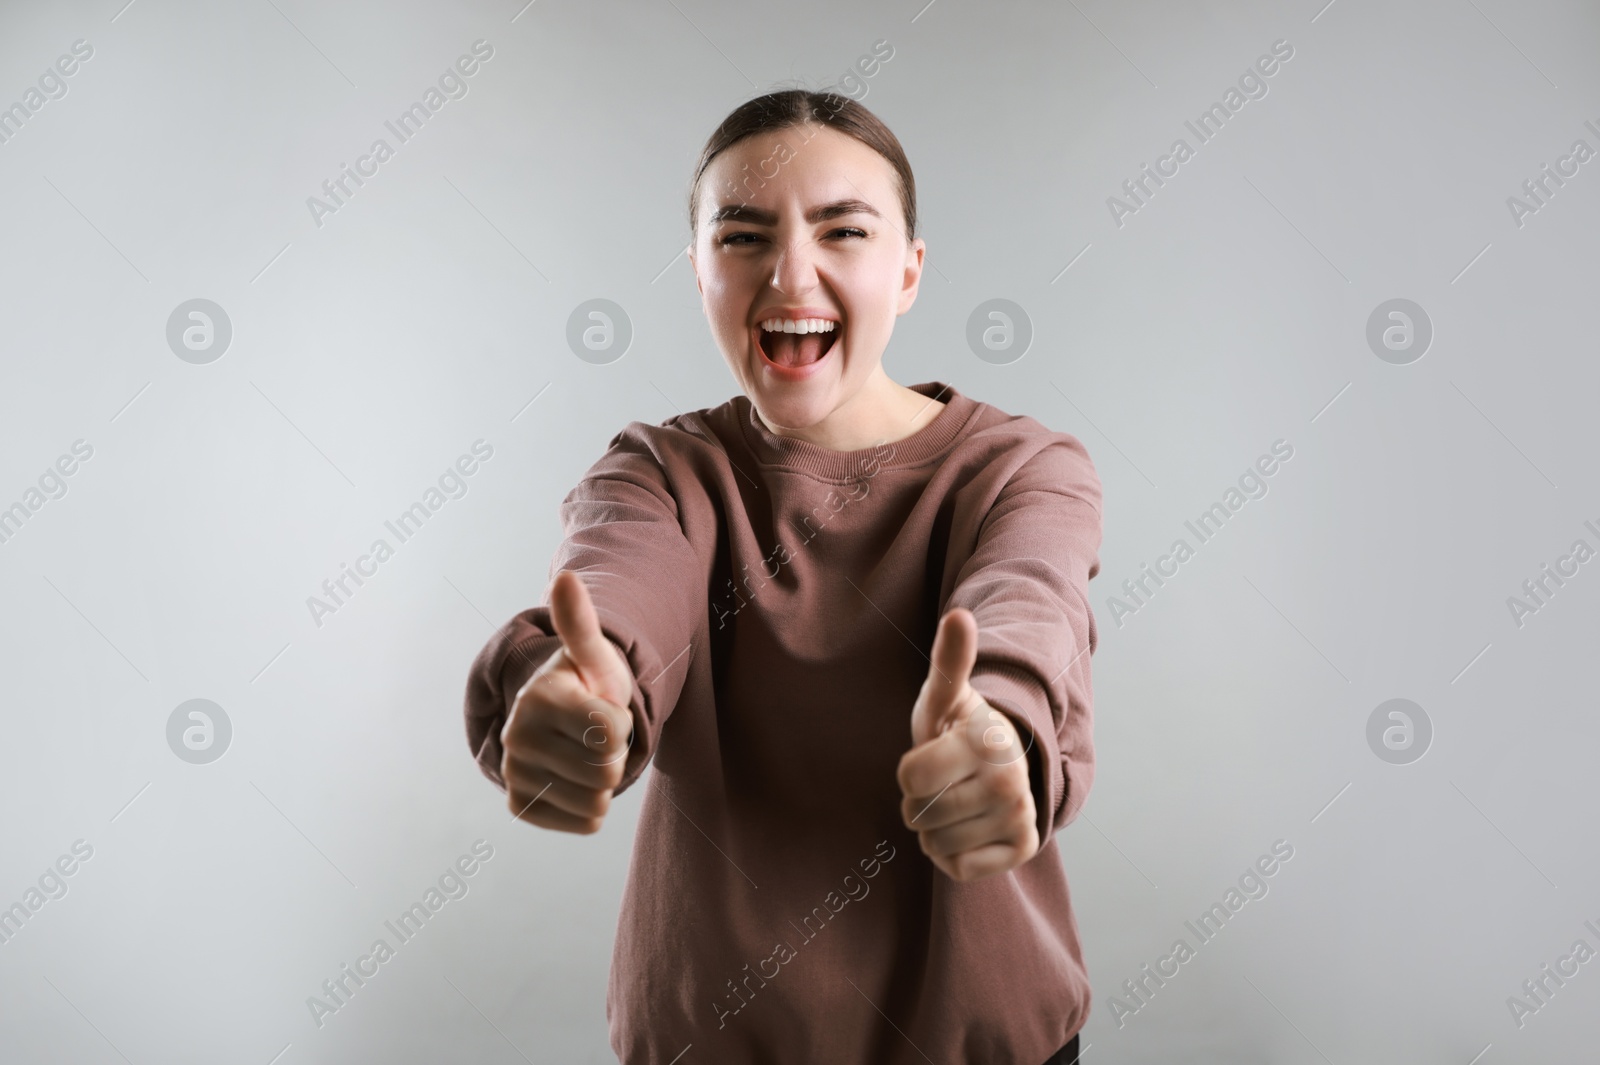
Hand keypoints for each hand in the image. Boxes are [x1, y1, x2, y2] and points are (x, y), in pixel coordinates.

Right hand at [501, 569, 634, 833]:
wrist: (564, 720)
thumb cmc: (588, 683)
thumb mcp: (593, 654)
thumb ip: (581, 623)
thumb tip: (565, 577)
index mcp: (539, 698)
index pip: (613, 731)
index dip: (622, 721)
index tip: (604, 707)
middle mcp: (517, 738)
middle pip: (608, 769)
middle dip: (615, 752)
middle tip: (597, 734)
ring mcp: (515, 775)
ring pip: (599, 800)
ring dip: (605, 780)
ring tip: (587, 753)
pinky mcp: (521, 807)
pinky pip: (587, 822)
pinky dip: (593, 806)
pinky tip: (578, 779)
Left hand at [896, 607, 1039, 881]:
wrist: (1001, 763)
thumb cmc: (959, 727)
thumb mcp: (946, 695)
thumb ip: (949, 659)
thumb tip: (960, 616)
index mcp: (986, 742)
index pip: (909, 778)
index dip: (908, 771)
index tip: (931, 755)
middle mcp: (1010, 782)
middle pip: (919, 814)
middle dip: (918, 801)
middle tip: (943, 781)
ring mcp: (1020, 816)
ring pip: (936, 844)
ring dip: (934, 829)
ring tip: (955, 801)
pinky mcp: (1025, 848)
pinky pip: (958, 868)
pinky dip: (953, 855)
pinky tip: (969, 828)